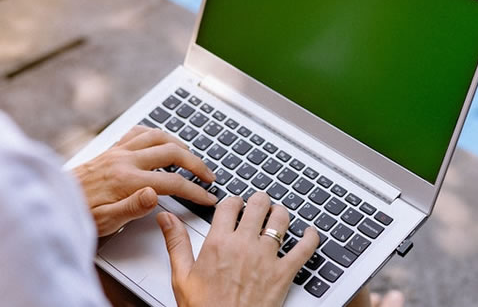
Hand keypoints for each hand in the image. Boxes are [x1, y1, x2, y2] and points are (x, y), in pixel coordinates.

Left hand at [73, 125, 216, 235]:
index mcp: (127, 181)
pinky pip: (138, 132)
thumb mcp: (105, 221)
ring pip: (158, 136)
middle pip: (172, 152)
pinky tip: (160, 140)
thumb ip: (132, 207)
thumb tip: (154, 194)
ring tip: (191, 156)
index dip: (195, 190)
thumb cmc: (78, 213)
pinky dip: (154, 134)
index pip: (172, 182)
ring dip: (180, 144)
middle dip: (196, 163)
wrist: (53, 199)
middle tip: (208, 175)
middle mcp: (125, 160)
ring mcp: (118, 151)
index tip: (207, 197)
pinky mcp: (111, 149)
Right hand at [158, 191, 319, 306]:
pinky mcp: (284, 273)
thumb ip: (176, 243)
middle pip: (257, 205)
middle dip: (259, 201)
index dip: (233, 201)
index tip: (235, 204)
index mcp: (218, 243)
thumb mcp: (182, 277)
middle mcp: (244, 245)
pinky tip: (310, 233)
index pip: (229, 205)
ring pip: (281, 219)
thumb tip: (166, 218)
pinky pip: (304, 248)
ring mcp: (266, 258)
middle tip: (259, 204)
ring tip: (278, 214)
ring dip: (281, 213)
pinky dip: (311, 237)